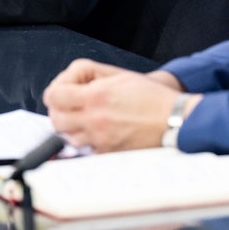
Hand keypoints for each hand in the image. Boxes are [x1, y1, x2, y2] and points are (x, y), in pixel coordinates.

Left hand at [43, 59, 197, 151]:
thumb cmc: (150, 96)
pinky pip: (86, 150)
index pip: (53, 96)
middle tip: (70, 103)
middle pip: (56, 120)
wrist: (174, 119)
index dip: (55, 90)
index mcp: (95, 97)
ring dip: (71, 127)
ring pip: (68, 138)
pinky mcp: (108, 154)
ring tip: (86, 116)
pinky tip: (99, 130)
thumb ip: (88, 75)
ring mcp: (100, 141)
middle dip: (59, 110)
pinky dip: (87, 141)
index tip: (64, 89)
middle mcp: (94, 121)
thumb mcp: (118, 75)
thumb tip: (69, 81)